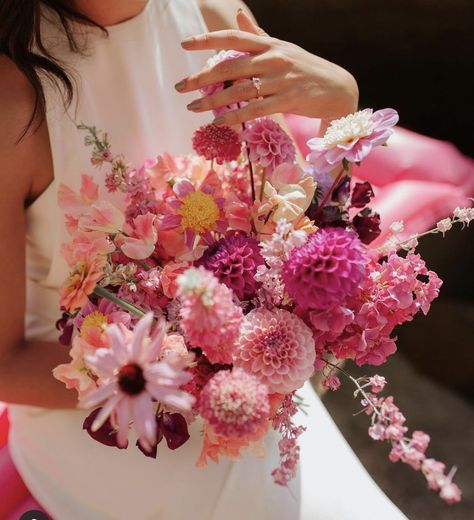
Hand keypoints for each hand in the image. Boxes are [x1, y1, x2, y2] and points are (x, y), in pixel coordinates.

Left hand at [175, 10, 358, 126]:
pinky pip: (254, 110)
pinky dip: (234, 118)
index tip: (184, 45)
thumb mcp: (283, 47)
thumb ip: (258, 34)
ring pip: (239, 91)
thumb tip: (237, 15)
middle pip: (229, 66)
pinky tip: (217, 123)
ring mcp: (281, 80)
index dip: (207, 39)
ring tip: (193, 108)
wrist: (337, 89)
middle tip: (179, 87)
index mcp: (270, 44)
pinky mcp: (287, 101)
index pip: (233, 37)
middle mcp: (273, 59)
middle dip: (200, 78)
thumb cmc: (305, 68)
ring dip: (212, 101)